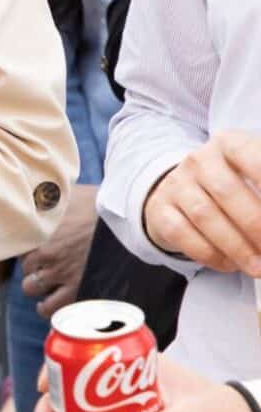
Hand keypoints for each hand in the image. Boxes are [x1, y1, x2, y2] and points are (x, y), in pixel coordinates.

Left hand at [20, 183, 99, 316]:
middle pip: (22, 267)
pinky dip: (47, 306)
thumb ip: (43, 195)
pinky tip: (50, 300)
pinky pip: (50, 308)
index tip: (30, 245)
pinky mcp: (77, 289)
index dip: (19, 246)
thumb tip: (28, 189)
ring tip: (48, 278)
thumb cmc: (100, 204)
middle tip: (45, 261)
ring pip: (31, 288)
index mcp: (38, 228)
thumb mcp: (66, 193)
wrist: (132, 220)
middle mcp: (44, 252)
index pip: (11, 245)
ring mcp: (60, 272)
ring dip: (37, 284)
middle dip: (32, 265)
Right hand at [142, 133, 260, 271]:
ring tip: (259, 267)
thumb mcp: (255, 175)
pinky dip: (210, 255)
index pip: (253, 158)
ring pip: (205, 217)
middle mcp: (199, 160)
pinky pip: (182, 234)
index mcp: (230, 144)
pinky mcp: (160, 210)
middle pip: (228, 192)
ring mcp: (176, 185)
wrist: (183, 190)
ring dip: (237, 248)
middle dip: (256, 225)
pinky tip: (230, 264)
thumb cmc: (233, 184)